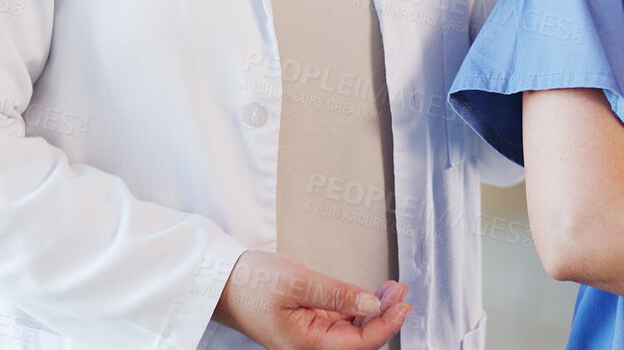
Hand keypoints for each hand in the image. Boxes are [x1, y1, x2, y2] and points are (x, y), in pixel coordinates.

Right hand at [212, 249, 410, 349]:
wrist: (220, 279)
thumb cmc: (249, 284)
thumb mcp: (299, 282)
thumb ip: (338, 294)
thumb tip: (371, 304)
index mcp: (306, 344)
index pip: (359, 343)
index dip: (386, 324)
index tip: (403, 305)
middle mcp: (308, 344)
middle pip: (358, 338)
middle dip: (384, 315)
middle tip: (400, 291)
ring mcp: (307, 333)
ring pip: (350, 328)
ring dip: (372, 310)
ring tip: (390, 289)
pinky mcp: (305, 321)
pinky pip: (338, 319)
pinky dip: (356, 306)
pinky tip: (368, 294)